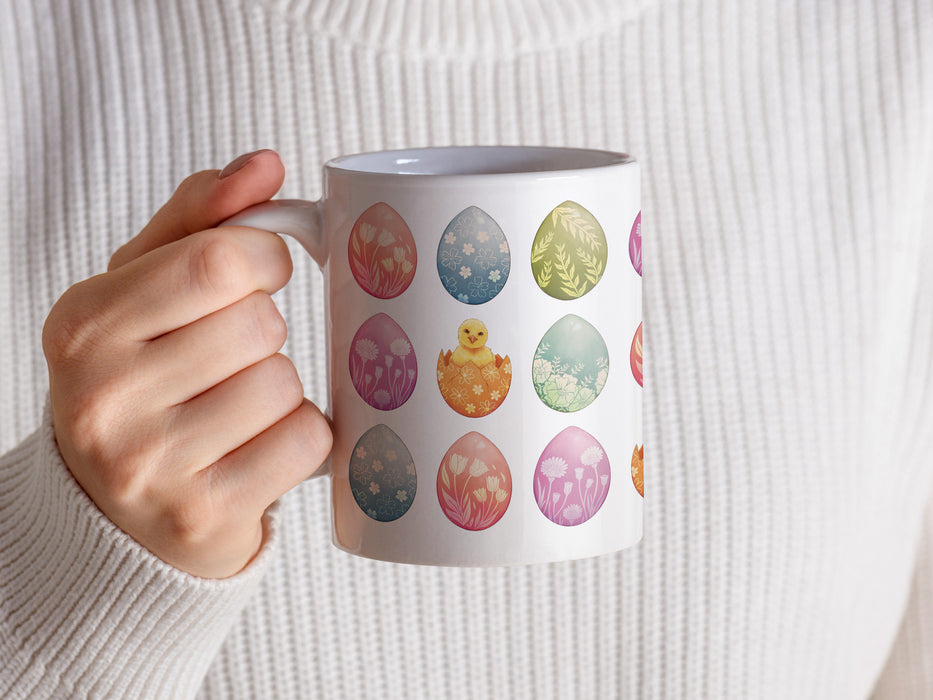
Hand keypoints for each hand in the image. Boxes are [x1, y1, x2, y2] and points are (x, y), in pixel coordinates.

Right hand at [42, 150, 331, 578]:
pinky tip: (257, 448)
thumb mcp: (142, 290)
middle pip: (259, 323)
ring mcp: (150, 464)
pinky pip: (306, 441)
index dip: (263, 259)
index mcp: (84, 324)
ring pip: (284, 383)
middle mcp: (104, 395)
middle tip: (229, 358)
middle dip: (263, 332)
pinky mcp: (203, 515)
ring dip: (279, 389)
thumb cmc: (140, 383)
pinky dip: (300, 437)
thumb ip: (201, 220)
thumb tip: (266, 165)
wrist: (114, 514)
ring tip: (236, 409)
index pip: (221, 258)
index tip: (255, 276)